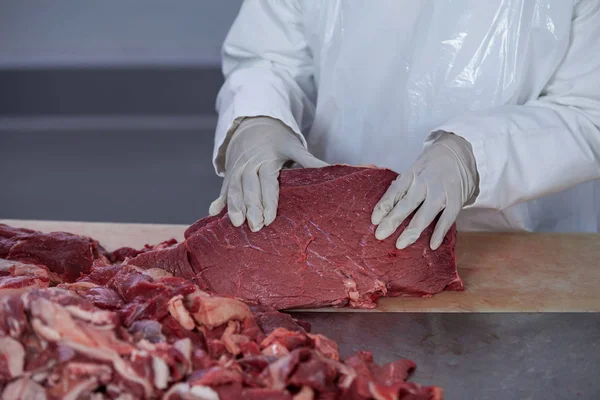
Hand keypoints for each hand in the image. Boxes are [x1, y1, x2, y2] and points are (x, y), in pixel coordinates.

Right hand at [209, 117, 327, 230]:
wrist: (254, 122)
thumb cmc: (278, 140)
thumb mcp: (294, 146)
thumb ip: (310, 161)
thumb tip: (334, 170)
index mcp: (267, 158)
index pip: (267, 182)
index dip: (268, 200)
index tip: (270, 218)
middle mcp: (249, 164)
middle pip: (249, 188)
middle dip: (251, 207)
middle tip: (255, 227)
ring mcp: (237, 168)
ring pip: (233, 188)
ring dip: (234, 206)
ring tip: (236, 224)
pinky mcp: (229, 173)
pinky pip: (223, 187)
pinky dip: (218, 200)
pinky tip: (212, 213)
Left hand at [371, 133, 478, 249]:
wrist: (459, 151)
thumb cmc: (430, 165)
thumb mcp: (414, 170)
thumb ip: (402, 188)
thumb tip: (385, 208)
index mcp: (411, 174)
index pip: (395, 192)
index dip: (384, 206)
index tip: (374, 220)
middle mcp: (425, 183)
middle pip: (406, 204)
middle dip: (392, 221)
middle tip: (380, 235)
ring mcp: (441, 192)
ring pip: (425, 214)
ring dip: (412, 231)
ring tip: (400, 244)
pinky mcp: (456, 200)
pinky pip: (447, 219)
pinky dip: (439, 232)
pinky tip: (432, 245)